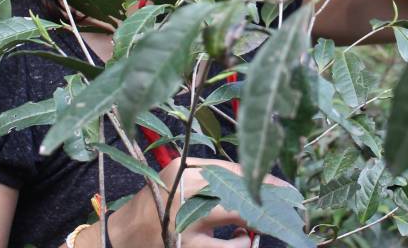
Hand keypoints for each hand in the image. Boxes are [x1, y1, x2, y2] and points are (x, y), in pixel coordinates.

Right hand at [92, 157, 289, 246]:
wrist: (120, 236)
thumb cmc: (156, 207)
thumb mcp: (178, 182)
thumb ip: (211, 180)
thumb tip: (257, 187)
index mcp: (183, 167)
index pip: (233, 170)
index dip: (263, 180)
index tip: (287, 190)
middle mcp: (183, 187)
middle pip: (239, 190)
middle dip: (267, 201)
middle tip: (287, 210)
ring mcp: (183, 217)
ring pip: (235, 215)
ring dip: (255, 224)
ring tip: (257, 229)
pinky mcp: (184, 244)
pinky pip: (225, 247)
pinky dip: (240, 245)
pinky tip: (242, 241)